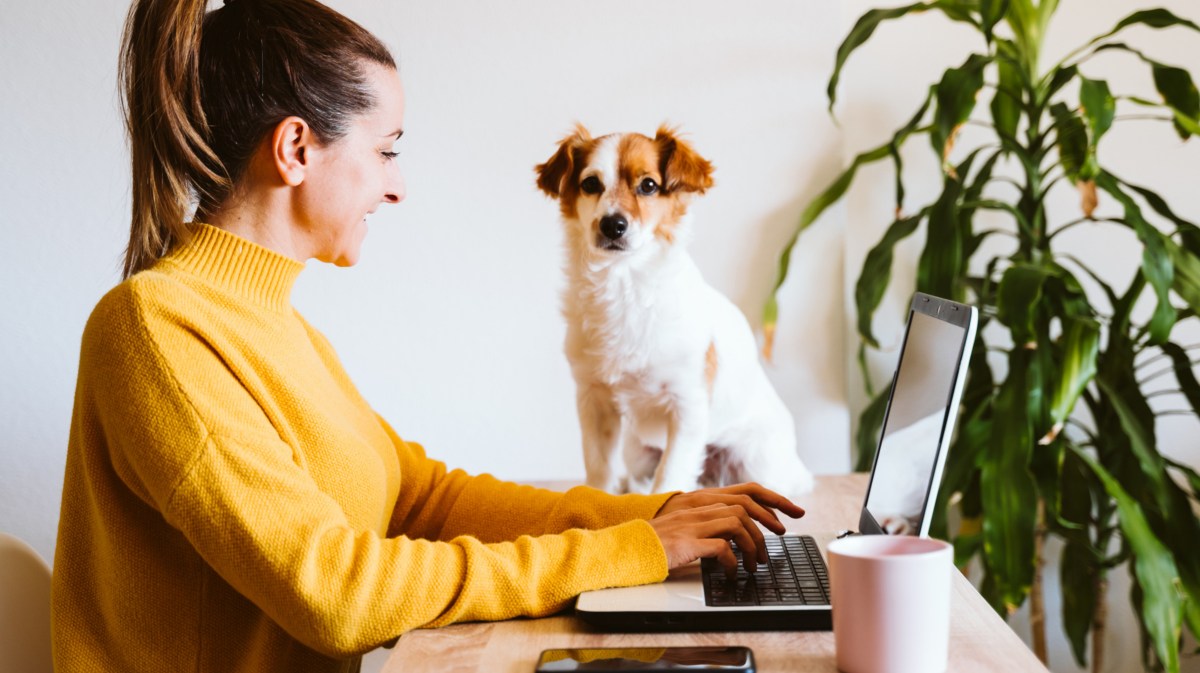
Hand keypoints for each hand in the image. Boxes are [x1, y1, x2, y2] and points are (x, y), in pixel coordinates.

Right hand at [649, 483, 804, 574]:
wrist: (626, 548)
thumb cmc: (654, 541)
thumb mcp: (683, 525)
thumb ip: (706, 522)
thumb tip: (734, 534)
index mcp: (700, 501)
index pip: (744, 491)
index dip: (771, 500)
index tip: (788, 513)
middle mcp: (697, 507)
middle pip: (745, 505)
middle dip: (769, 520)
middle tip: (780, 538)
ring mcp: (692, 524)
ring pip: (737, 524)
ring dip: (752, 544)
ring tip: (754, 563)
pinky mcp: (687, 543)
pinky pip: (722, 548)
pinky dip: (733, 562)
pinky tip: (732, 573)